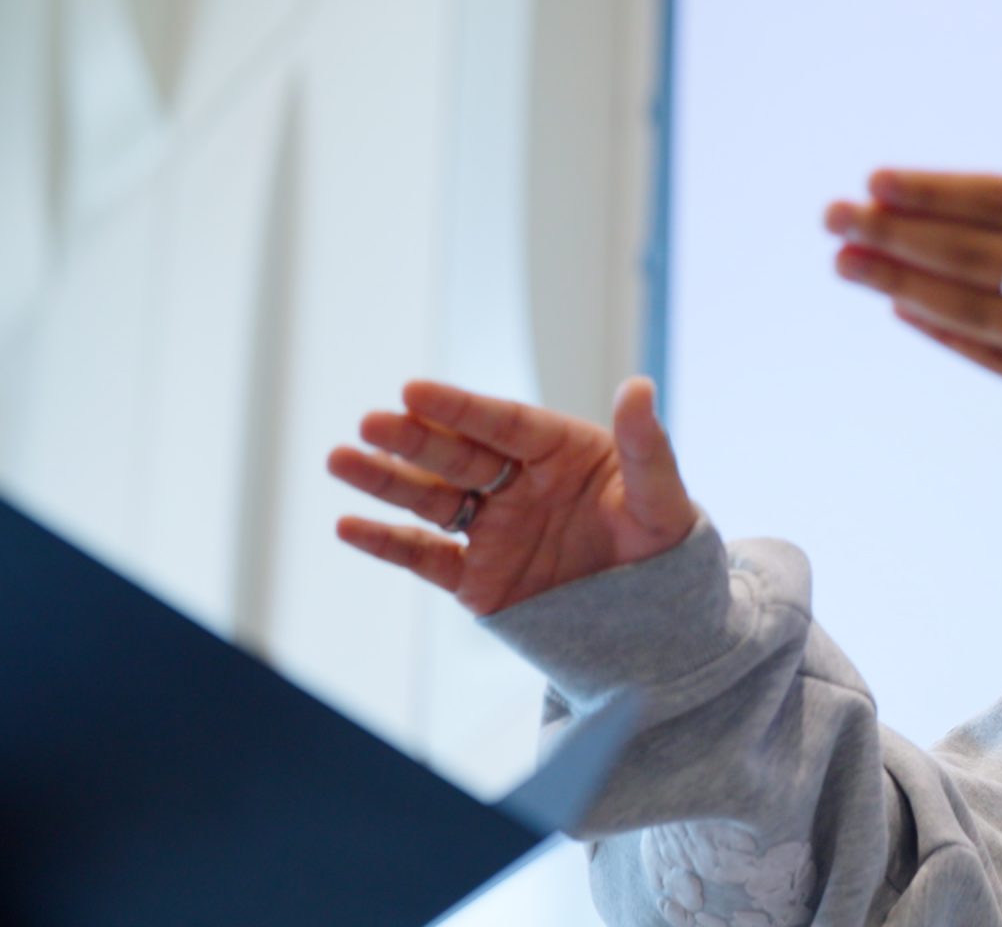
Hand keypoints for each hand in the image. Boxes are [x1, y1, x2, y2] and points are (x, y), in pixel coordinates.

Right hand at [326, 376, 698, 615]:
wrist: (655, 616)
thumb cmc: (662, 542)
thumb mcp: (661, 498)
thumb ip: (647, 446)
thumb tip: (639, 384)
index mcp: (560, 450)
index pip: (504, 424)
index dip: (460, 408)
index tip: (415, 389)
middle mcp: (518, 482)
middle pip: (458, 455)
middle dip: (413, 440)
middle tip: (370, 422)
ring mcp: (494, 528)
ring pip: (432, 499)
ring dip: (386, 481)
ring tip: (339, 460)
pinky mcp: (479, 577)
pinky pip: (427, 557)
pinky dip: (388, 543)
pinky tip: (348, 526)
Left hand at [824, 12, 1001, 402]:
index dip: (937, 192)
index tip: (878, 181)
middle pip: (973, 254)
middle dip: (895, 233)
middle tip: (832, 217)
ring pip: (973, 307)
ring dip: (901, 283)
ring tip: (845, 262)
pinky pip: (999, 358)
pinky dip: (949, 333)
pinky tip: (906, 308)